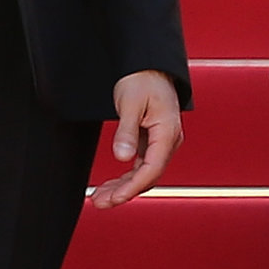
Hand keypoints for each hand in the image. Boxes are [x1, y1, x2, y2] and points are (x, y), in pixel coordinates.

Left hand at [92, 71, 183, 208]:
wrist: (149, 66)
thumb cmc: (142, 79)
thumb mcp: (129, 103)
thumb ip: (126, 132)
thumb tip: (122, 158)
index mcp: (167, 132)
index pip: (152, 169)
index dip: (132, 187)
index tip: (115, 198)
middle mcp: (169, 140)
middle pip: (148, 176)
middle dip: (124, 192)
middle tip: (100, 203)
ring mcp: (161, 142)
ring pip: (143, 174)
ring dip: (123, 187)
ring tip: (100, 198)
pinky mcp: (153, 141)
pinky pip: (141, 166)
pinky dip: (126, 177)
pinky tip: (111, 185)